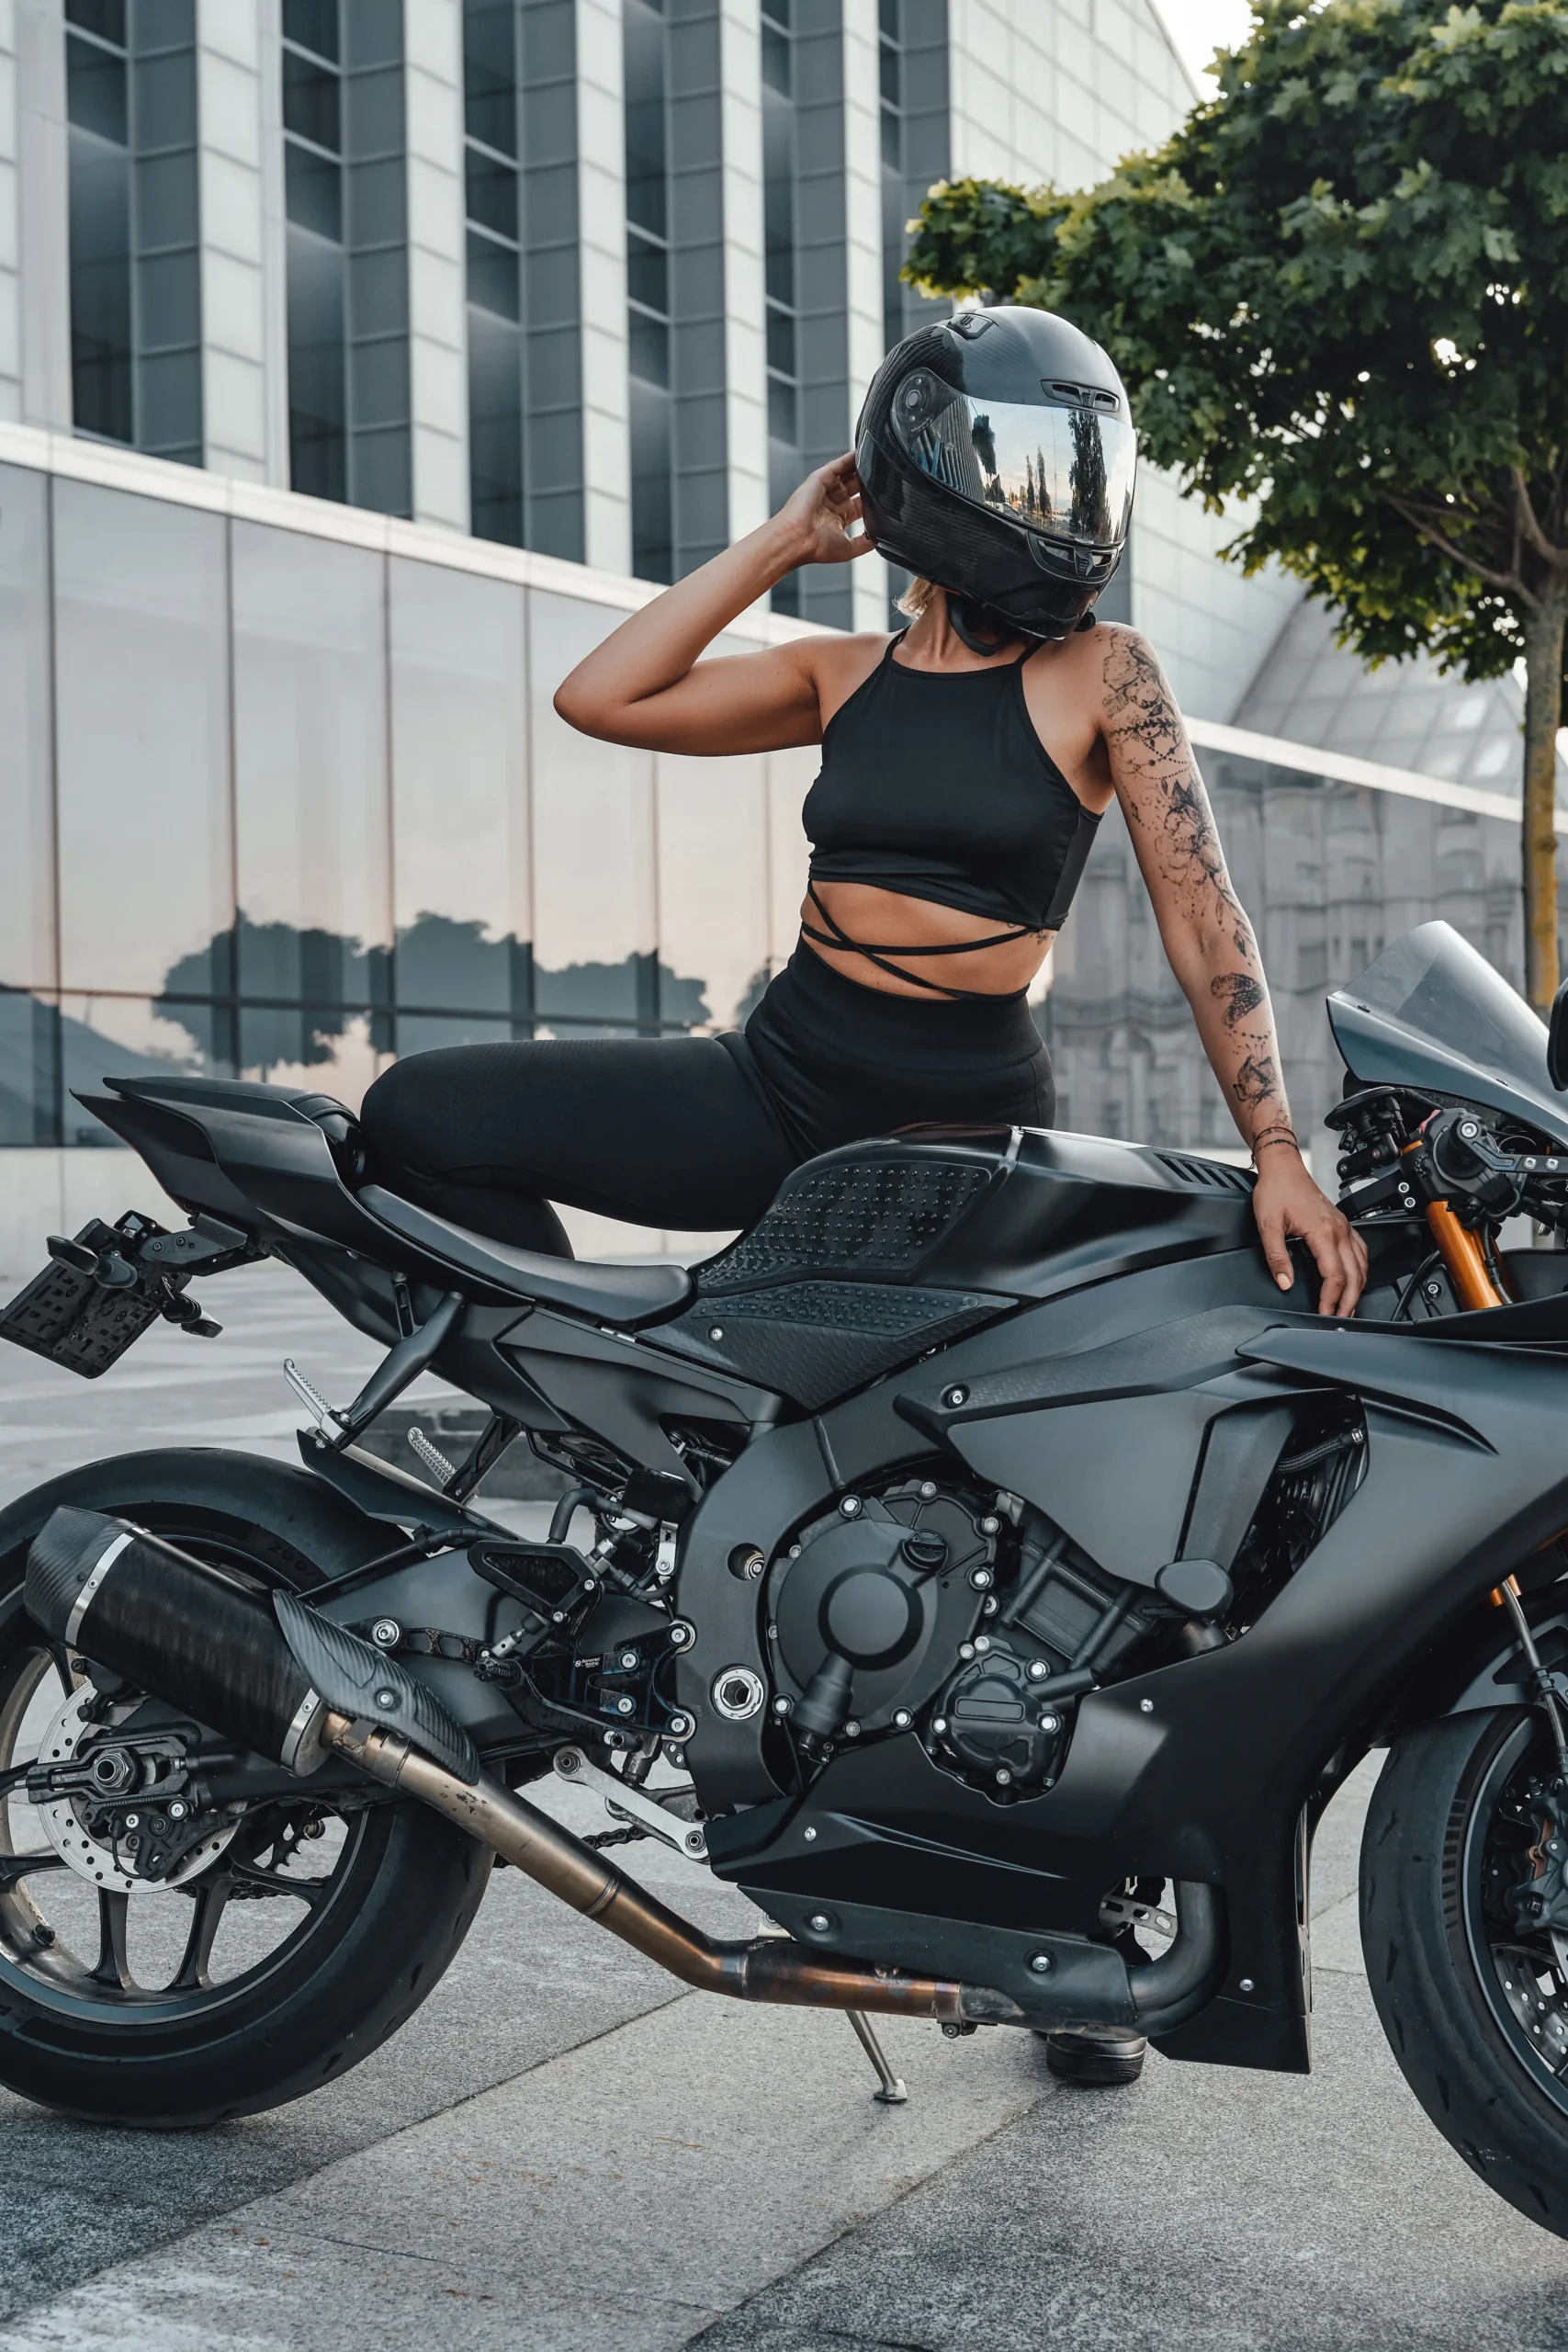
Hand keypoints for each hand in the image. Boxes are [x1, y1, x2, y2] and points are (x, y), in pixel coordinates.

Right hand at [772, 454, 878, 568]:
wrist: (797, 540)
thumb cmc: (816, 548)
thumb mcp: (849, 549)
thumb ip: (866, 543)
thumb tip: (881, 540)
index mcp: (841, 518)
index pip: (863, 504)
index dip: (876, 499)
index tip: (891, 495)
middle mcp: (835, 502)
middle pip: (858, 486)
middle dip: (872, 480)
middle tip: (889, 474)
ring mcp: (828, 489)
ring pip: (850, 473)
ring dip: (864, 466)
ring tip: (880, 459)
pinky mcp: (821, 478)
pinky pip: (840, 464)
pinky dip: (851, 458)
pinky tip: (864, 452)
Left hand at [1252, 1144, 1367, 1315]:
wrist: (1284, 1168)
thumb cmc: (1276, 1191)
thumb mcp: (1267, 1225)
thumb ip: (1276, 1257)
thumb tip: (1285, 1282)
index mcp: (1323, 1232)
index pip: (1335, 1276)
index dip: (1331, 1299)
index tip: (1324, 1313)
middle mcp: (1338, 1230)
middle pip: (1355, 1275)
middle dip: (1349, 1301)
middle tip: (1340, 1319)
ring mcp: (1343, 1226)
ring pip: (1362, 1264)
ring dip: (1358, 1287)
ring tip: (1349, 1306)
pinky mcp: (1342, 1223)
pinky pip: (1360, 1249)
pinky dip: (1361, 1268)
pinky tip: (1356, 1277)